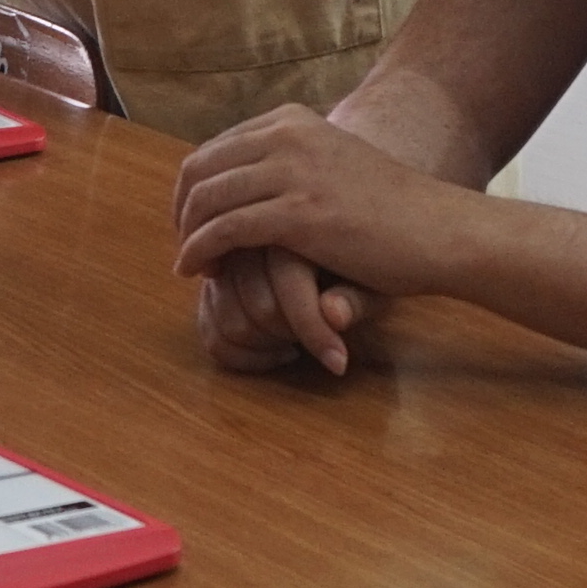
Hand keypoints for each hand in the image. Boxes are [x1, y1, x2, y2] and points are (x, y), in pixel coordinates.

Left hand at [173, 109, 480, 303]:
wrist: (440, 230)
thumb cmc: (391, 211)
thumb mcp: (331, 168)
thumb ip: (288, 169)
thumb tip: (246, 182)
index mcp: (292, 122)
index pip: (214, 150)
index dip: (193, 190)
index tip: (193, 224)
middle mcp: (286, 136)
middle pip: (200, 170)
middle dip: (183, 212)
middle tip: (186, 248)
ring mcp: (292, 171)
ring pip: (206, 200)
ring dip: (189, 236)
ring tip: (193, 267)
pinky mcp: (298, 213)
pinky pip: (224, 230)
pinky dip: (201, 252)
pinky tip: (200, 273)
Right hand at [195, 246, 373, 377]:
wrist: (340, 239)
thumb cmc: (361, 264)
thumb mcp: (375, 279)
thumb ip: (355, 298)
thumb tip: (334, 316)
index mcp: (294, 225)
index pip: (291, 288)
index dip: (315, 333)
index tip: (338, 363)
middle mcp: (250, 236)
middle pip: (259, 309)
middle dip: (290, 337)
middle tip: (316, 338)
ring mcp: (225, 261)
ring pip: (230, 322)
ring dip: (264, 345)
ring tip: (292, 340)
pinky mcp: (211, 283)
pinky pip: (210, 331)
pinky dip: (239, 354)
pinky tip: (270, 348)